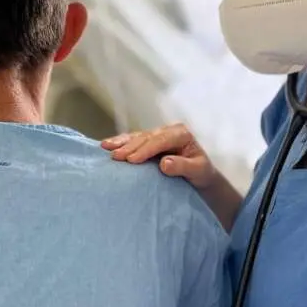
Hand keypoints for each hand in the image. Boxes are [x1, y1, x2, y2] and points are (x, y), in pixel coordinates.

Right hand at [102, 125, 242, 230]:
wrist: (200, 175)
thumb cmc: (201, 173)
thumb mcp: (198, 171)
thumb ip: (183, 166)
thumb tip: (164, 163)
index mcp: (181, 134)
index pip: (161, 140)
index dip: (145, 150)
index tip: (132, 160)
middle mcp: (168, 131)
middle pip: (146, 137)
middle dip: (130, 147)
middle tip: (115, 157)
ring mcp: (158, 135)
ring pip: (137, 137)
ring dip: (121, 142)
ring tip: (105, 147)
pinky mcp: (150, 141)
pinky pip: (134, 140)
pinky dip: (121, 143)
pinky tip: (108, 145)